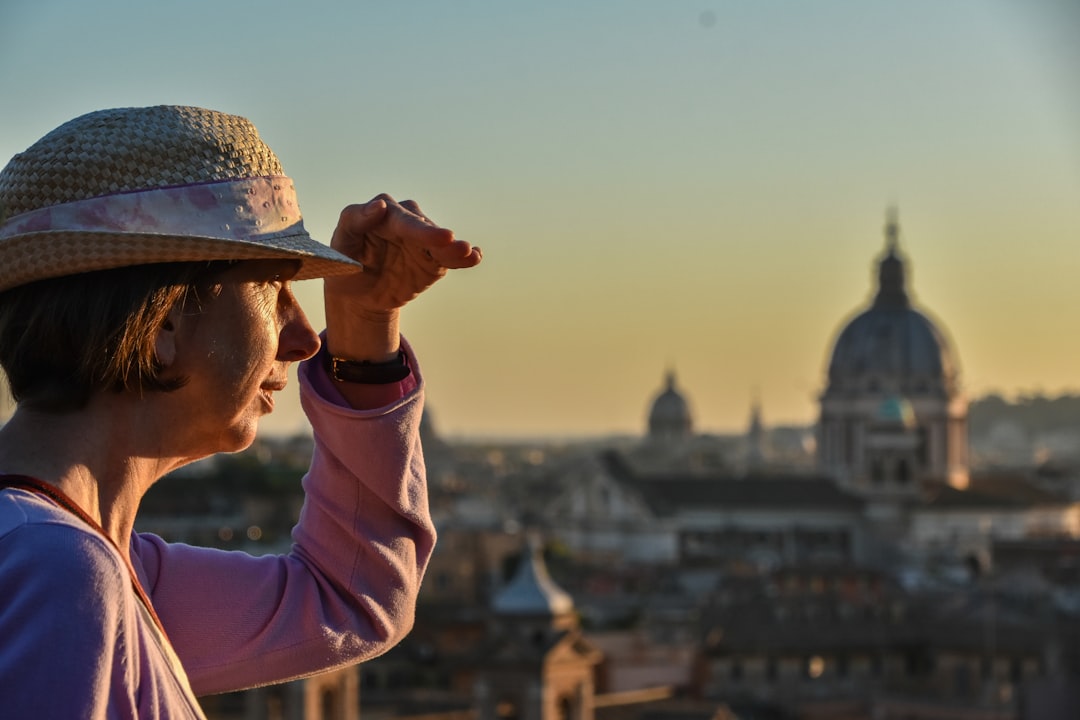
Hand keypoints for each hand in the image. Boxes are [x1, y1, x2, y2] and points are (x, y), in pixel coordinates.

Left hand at [323, 194, 481, 362]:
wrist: (361, 294)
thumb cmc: (345, 265)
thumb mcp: (340, 245)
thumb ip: (355, 221)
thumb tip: (379, 206)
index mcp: (379, 213)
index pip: (393, 217)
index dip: (404, 221)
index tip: (406, 218)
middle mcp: (405, 220)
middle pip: (420, 227)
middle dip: (432, 234)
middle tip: (448, 239)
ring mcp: (422, 239)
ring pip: (439, 242)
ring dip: (453, 247)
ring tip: (467, 252)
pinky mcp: (435, 258)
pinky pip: (451, 257)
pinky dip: (465, 257)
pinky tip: (475, 257)